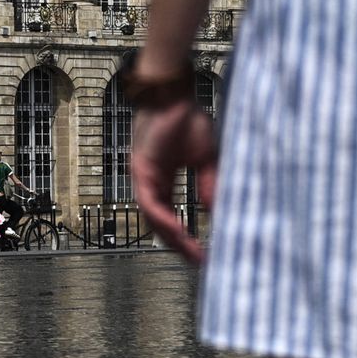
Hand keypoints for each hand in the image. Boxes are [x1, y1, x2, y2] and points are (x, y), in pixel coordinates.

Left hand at [130, 100, 219, 264]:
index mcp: (164, 181)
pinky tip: (177, 231)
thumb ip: (210, 185)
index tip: (204, 253)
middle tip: (199, 262)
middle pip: (161, 225)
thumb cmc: (188, 120)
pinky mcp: (140, 171)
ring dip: (172, 238)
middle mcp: (151, 183)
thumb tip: (216, 212)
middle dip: (180, 246)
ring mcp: (143, 178)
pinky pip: (149, 203)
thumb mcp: (207, 159)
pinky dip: (162, 218)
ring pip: (153, 219)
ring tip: (192, 253)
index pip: (172, 217)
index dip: (187, 237)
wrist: (175, 95)